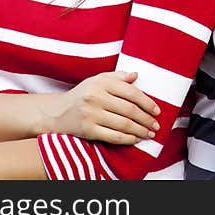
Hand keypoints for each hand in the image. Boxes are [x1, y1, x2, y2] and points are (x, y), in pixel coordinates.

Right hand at [44, 71, 160, 144]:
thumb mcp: (97, 80)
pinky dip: (127, 139)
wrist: (57, 113)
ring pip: (123, 124)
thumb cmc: (82, 95)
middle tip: (156, 125)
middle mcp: (96, 97)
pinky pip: (113, 136)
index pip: (131, 92)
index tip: (157, 110)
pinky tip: (135, 139)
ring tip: (149, 133)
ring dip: (140, 130)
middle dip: (146, 119)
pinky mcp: (87, 130)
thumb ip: (117, 77)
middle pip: (129, 110)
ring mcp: (91, 115)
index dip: (147, 102)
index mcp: (101, 83)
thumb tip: (136, 75)